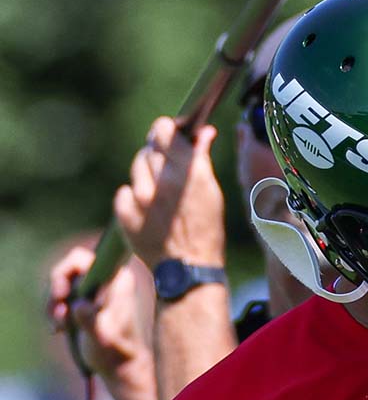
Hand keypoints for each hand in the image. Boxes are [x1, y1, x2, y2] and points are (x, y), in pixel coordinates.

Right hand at [48, 243, 153, 377]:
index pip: (81, 258)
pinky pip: (63, 298)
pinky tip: (59, 329)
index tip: (61, 295)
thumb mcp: (102, 337)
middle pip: (67, 270)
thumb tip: (79, 306)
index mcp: (118, 280)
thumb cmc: (117, 352)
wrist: (122, 368)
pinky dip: (56, 312)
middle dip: (55, 292)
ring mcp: (97, 290)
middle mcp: (108, 279)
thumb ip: (91, 319)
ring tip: (58, 327)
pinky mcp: (88, 303)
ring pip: (62, 285)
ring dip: (54, 305)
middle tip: (56, 314)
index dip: (63, 272)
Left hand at [114, 116, 224, 269]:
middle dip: (158, 156)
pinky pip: (124, 193)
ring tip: (160, 198)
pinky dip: (134, 199)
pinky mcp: (125, 213)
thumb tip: (203, 132)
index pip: (164, 131)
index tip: (167, 134)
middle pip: (149, 149)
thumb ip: (202, 158)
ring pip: (137, 170)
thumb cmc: (206, 230)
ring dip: (147, 178)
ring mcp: (141, 198)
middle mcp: (163, 181)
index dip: (165, 130)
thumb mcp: (211, 192)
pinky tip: (149, 212)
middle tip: (167, 173)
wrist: (189, 269)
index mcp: (188, 172)